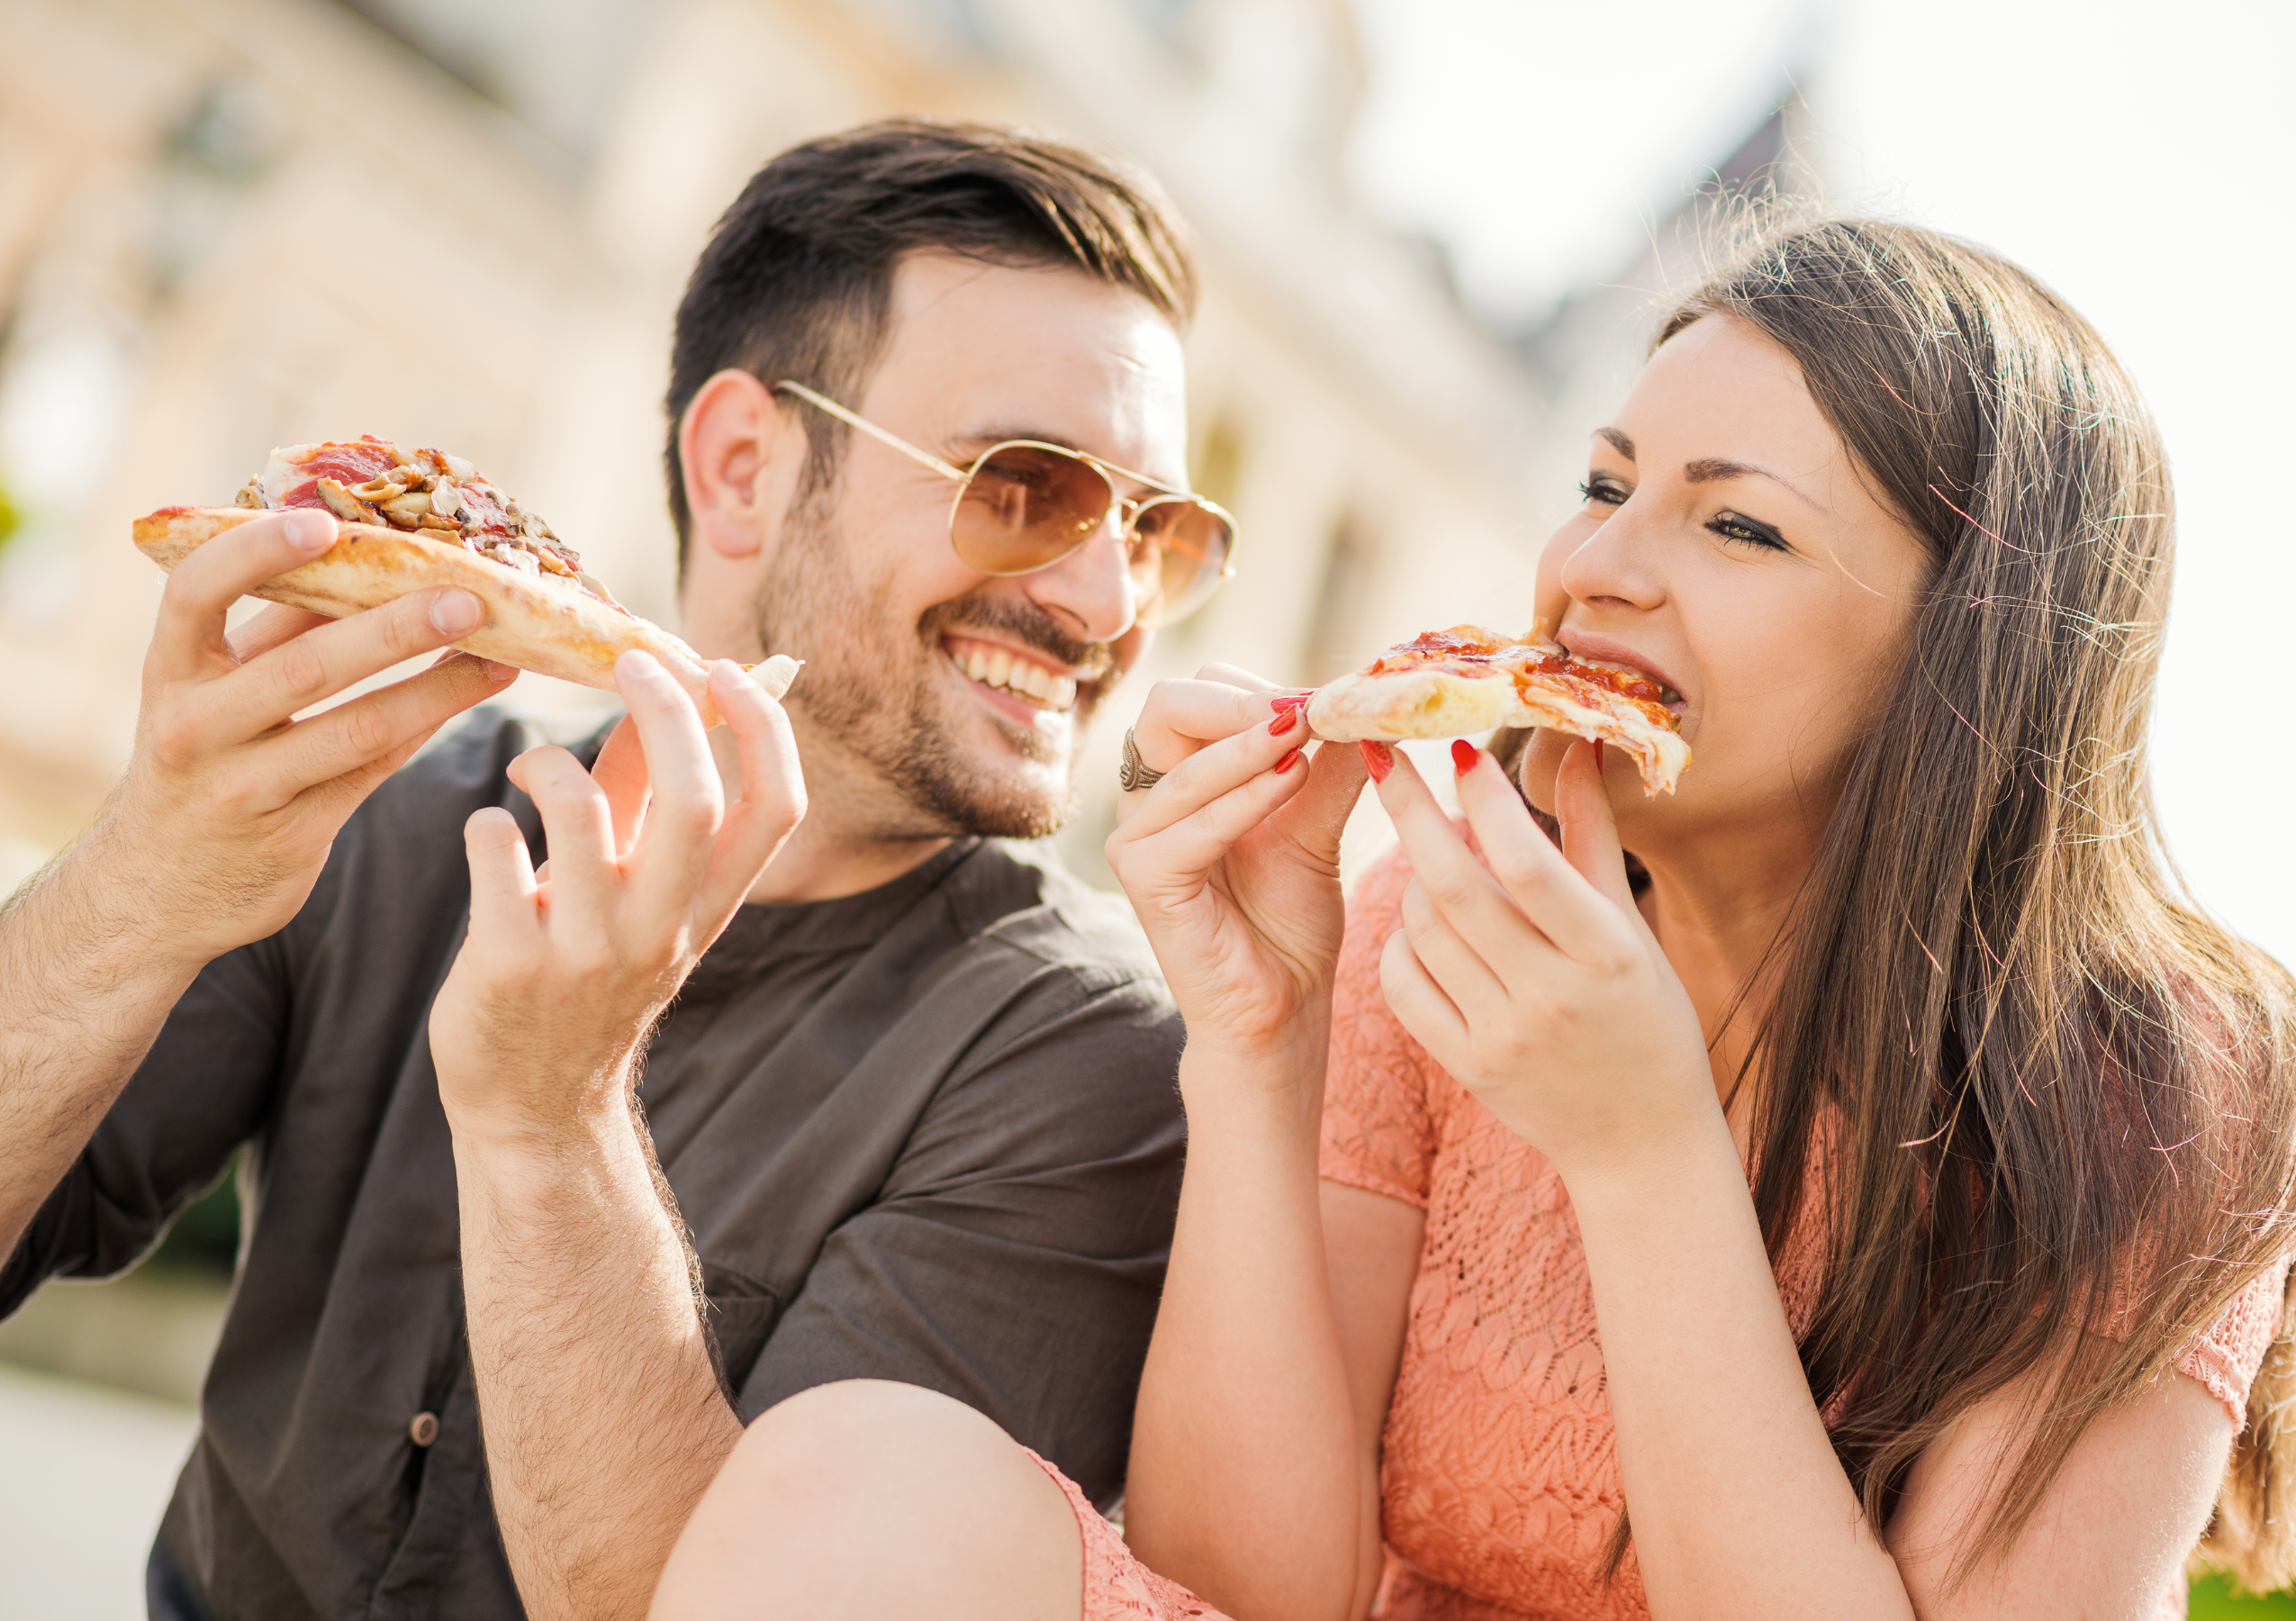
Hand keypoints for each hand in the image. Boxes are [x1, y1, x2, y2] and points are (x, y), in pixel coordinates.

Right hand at [99, 508, 515, 966]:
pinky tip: (471, 695)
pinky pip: (372, 772)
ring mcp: (242, 787)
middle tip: (469, 596)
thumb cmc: (201, 761)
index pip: (196, 595)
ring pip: (356, 727)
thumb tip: (361, 553)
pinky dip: (426, 728)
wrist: (157, 890)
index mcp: (169, 672)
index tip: (324, 523)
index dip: (255, 554)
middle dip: (395, 628)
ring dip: (437, 686)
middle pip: (306, 665)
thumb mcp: (210, 693)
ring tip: (501, 653)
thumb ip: (270, 634)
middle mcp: (195, 727)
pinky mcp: (290, 834)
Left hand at [429, 653, 803, 1151]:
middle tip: (627, 664)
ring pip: (581, 814)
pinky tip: (487, 834)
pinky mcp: (510, 968)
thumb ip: (646, 797)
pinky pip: (495, 851)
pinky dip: (486, 822)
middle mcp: (662, 931)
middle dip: (664, 710)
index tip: (725, 670)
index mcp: (709, 909)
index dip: (764, 728)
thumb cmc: (586, 976)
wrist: (535, 1107)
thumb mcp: (639, 895)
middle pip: (693, 799)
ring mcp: (588, 953)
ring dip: (548, 764)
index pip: (778, 807)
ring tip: (530, 769)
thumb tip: (662, 691)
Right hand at [1103, 668, 1367, 1066]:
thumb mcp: (1317, 823)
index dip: (1259, 688)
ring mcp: (1136, 838)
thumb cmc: (1290, 921)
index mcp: (1181, 776)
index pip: (1199, 694)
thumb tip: (1363, 698)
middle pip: (1168, 705)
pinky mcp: (1143, 878)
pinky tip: (1293, 780)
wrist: (1283, 1008)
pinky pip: (1191, 824)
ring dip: (1253, 744)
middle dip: (1241, 700)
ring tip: (1311, 734)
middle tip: (1308, 707)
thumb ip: (1330, 764)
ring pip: (1185, 761)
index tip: (1327, 696)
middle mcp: (1148, 799)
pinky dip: (1244, 798)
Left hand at [1369, 738, 1716, 1183]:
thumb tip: (1578, 745)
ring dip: (1414, 876)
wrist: (1640, 1143)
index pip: (1529, 864)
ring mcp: (1500, 1037)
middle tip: (1388, 759)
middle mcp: (1549, 996)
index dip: (1486, 802)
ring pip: (1421, 929)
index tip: (1461, 750)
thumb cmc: (1646, 1018)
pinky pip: (1402, 983)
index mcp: (1606, 954)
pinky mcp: (1464, 1066)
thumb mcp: (1632, 930)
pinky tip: (1423, 923)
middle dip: (1411, 812)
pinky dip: (1401, 939)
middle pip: (1454, 889)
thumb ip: (1593, 837)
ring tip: (1437, 856)